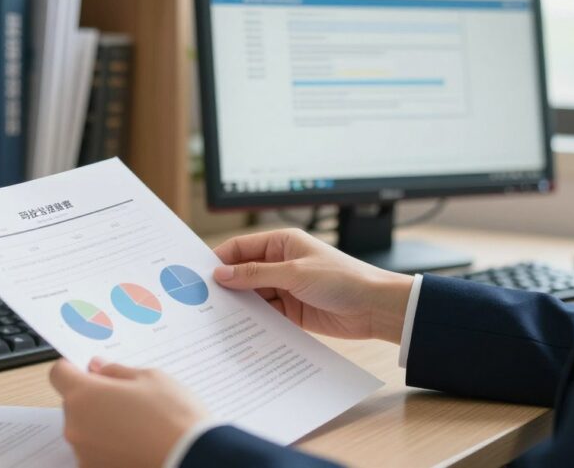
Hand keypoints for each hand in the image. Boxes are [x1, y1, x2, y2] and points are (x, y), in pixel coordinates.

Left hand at [49, 357, 207, 467]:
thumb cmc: (174, 418)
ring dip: (102, 423)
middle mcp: (76, 428)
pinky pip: (96, 451)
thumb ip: (117, 371)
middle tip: (127, 398)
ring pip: (85, 429)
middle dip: (94, 398)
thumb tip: (98, 368)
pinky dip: (110, 446)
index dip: (73, 368)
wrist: (193, 460)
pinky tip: (137, 443)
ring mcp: (84, 454)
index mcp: (84, 396)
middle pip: (74, 404)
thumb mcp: (150, 378)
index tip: (88, 370)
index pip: (58, 373)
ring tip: (138, 425)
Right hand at [212, 228, 413, 342]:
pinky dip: (254, 321)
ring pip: (252, 296)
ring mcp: (285, 288)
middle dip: (226, 285)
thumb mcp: (294, 273)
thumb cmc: (342, 278)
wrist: (375, 307)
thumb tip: (221, 274)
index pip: (241, 248)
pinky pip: (265, 315)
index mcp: (282, 242)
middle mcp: (281, 263)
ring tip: (216, 318)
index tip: (198, 275)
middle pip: (243, 273)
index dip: (220, 260)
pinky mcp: (291, 311)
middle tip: (201, 300)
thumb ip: (255, 275)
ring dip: (239, 306)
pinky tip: (239, 330)